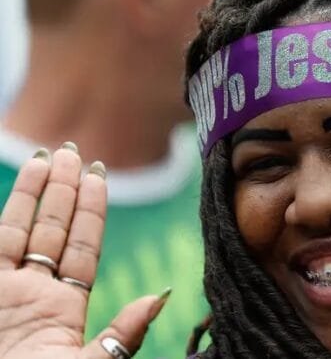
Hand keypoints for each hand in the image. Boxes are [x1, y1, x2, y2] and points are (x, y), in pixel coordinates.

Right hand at [0, 144, 167, 358]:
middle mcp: (33, 293)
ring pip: (20, 229)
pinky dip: (4, 213)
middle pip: (53, 230)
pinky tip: (14, 187)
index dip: (91, 211)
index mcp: (64, 308)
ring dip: (34, 193)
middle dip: (65, 190)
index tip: (100, 176)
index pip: (83, 246)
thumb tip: (160, 295)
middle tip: (75, 151)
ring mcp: (4, 291)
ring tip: (49, 156)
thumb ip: (123, 334)